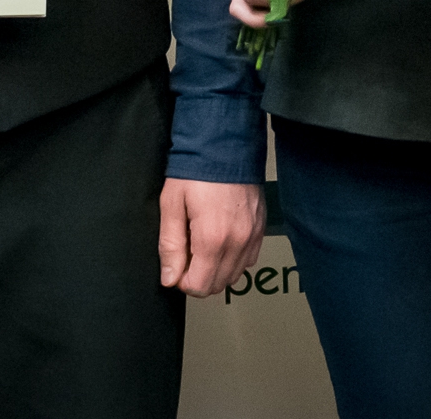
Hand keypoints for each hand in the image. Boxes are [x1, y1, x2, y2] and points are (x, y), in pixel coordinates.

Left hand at [158, 178, 266, 295]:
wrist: (225, 144)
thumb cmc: (196, 170)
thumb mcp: (172, 205)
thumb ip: (170, 245)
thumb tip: (169, 278)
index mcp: (212, 238)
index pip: (200, 286)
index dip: (183, 281)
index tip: (177, 266)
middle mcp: (237, 241)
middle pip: (218, 284)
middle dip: (199, 278)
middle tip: (188, 255)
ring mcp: (252, 235)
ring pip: (235, 275)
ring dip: (217, 270)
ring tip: (204, 247)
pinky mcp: (261, 227)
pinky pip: (249, 259)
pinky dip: (234, 258)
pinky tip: (221, 241)